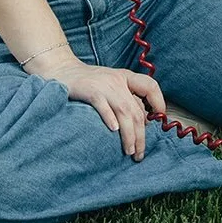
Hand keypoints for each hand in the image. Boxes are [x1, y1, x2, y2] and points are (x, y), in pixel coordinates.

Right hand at [37, 55, 166, 160]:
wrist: (62, 69)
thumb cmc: (89, 82)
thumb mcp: (111, 85)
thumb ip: (126, 98)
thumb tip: (143, 121)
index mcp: (125, 77)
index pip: (150, 86)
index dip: (158, 102)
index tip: (159, 120)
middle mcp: (117, 80)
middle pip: (136, 110)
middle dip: (141, 135)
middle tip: (139, 153)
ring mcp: (104, 85)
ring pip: (124, 112)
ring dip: (129, 134)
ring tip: (129, 151)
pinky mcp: (90, 90)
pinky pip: (103, 106)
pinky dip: (110, 118)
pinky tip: (113, 130)